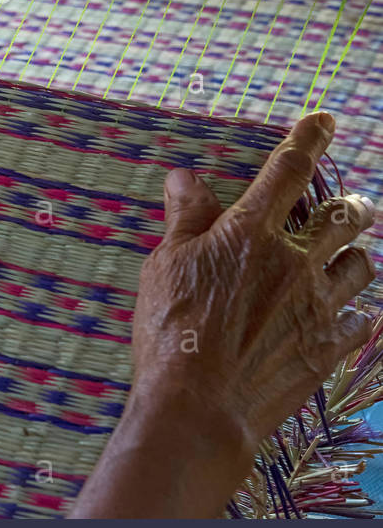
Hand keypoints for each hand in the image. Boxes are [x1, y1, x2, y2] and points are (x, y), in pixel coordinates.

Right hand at [72, 111, 377, 517]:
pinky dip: (353, 314)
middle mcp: (296, 262)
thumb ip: (185, 218)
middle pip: (346, 215)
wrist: (200, 407)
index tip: (323, 120)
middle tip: (349, 204)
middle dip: (352, 203)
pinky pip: (360, 321)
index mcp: (252, 232)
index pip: (288, 170)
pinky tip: (340, 316)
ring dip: (353, 257)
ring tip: (342, 260)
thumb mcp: (165, 265)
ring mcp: (318, 306)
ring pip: (361, 266)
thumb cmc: (171, 331)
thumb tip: (186, 177)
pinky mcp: (327, 348)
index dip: (309, 139)